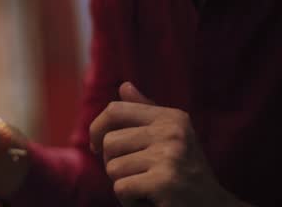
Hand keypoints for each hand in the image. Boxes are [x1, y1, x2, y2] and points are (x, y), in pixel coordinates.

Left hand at [89, 82, 241, 206]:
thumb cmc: (185, 175)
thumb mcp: (170, 139)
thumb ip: (146, 113)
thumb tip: (124, 86)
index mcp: (171, 117)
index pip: (114, 110)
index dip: (96, 128)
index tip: (96, 147)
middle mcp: (172, 132)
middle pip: (109, 142)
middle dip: (113, 164)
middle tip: (137, 177)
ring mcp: (169, 156)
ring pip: (113, 167)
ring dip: (124, 185)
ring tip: (148, 189)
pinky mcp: (164, 182)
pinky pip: (121, 188)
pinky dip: (130, 201)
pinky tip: (151, 202)